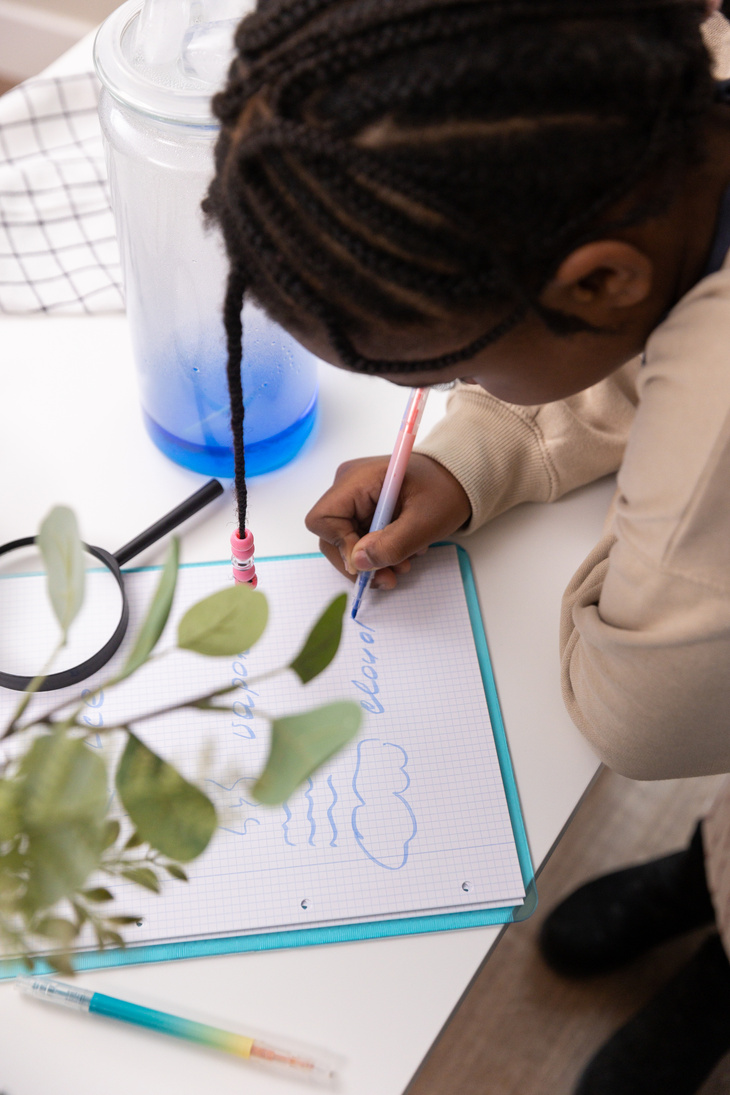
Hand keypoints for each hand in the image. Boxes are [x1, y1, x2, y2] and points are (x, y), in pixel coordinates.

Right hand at [305, 453, 471, 588]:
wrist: (459, 478)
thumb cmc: (445, 490)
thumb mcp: (424, 522)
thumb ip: (391, 544)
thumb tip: (358, 563)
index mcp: (357, 479)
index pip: (323, 519)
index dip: (340, 546)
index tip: (369, 563)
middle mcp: (349, 486)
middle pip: (331, 535)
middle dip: (358, 562)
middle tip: (388, 578)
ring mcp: (355, 498)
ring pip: (346, 542)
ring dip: (371, 562)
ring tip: (402, 566)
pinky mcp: (364, 509)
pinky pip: (358, 538)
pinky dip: (378, 553)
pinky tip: (402, 554)